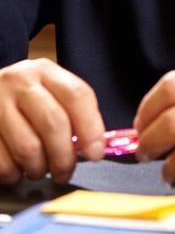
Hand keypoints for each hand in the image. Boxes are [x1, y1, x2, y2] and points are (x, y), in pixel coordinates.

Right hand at [0, 58, 105, 184]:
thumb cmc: (22, 101)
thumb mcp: (47, 92)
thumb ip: (71, 113)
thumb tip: (94, 147)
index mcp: (44, 71)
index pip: (76, 95)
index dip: (91, 128)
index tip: (95, 153)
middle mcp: (19, 82)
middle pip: (53, 122)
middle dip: (64, 157)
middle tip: (65, 171)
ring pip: (28, 148)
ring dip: (39, 168)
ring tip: (39, 169)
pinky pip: (4, 163)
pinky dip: (14, 174)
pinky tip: (17, 168)